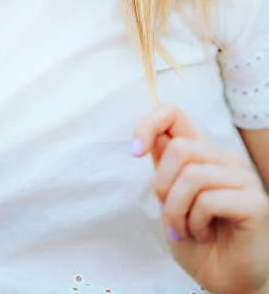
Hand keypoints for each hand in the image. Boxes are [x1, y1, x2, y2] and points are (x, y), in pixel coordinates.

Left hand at [132, 102, 268, 293]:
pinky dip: (195, 222)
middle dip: (162, 185)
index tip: (135, 152)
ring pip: (193, 175)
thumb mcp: (169, 201)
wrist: (228, 284)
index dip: (148, 124)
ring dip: (176, 210)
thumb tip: (145, 140)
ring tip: (184, 229)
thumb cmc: (199, 245)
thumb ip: (163, 169)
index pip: (173, 113)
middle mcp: (224, 159)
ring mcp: (243, 179)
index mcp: (202, 153)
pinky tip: (203, 234)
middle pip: (180, 147)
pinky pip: (210, 199)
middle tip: (170, 214)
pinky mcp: (255, 203)